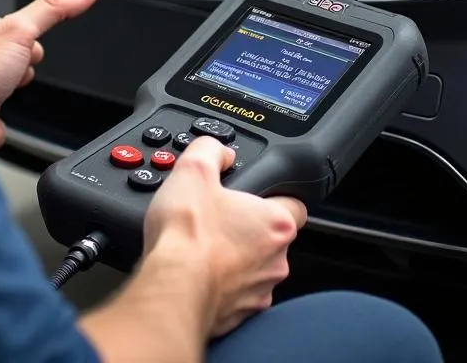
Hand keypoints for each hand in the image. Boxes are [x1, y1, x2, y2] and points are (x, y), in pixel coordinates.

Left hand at [0, 0, 101, 152]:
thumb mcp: (20, 29)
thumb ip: (54, 8)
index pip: (20, 30)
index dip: (33, 38)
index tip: (40, 40)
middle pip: (16, 60)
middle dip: (25, 67)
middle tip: (22, 69)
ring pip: (7, 90)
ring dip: (14, 94)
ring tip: (11, 92)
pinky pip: (1, 122)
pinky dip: (5, 124)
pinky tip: (3, 119)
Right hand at [142, 136, 306, 337]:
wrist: (172, 288)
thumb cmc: (188, 235)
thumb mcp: (193, 169)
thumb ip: (211, 150)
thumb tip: (218, 150)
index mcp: (276, 223)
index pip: (295, 204)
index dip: (273, 195)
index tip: (252, 194)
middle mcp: (276, 261)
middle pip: (271, 237)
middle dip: (247, 228)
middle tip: (217, 217)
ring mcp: (259, 291)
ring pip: (254, 268)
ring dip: (234, 257)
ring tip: (202, 244)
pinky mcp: (239, 316)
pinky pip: (235, 294)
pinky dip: (220, 283)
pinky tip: (196, 270)